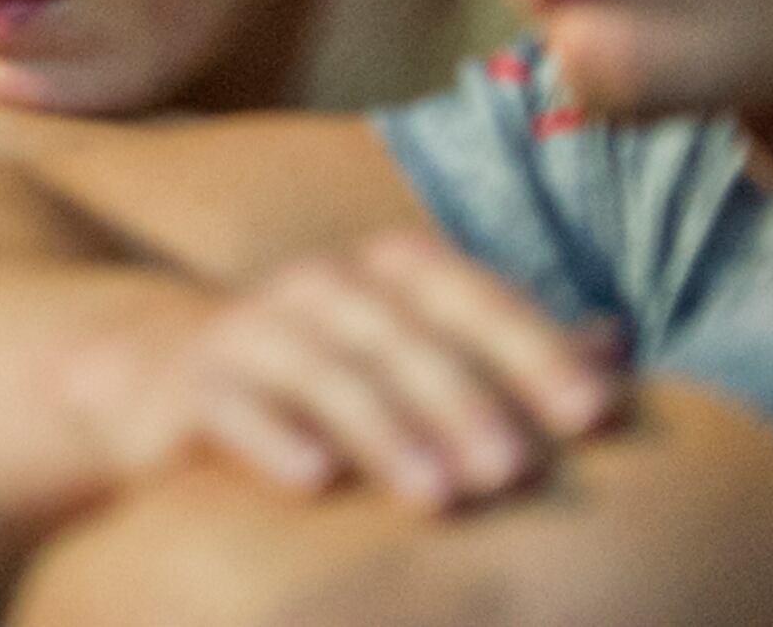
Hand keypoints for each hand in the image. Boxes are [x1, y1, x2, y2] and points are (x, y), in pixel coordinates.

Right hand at [65, 232, 626, 512]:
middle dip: (465, 402)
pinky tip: (315, 482)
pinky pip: (233, 407)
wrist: (154, 372)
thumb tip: (619, 342)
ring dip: (386, 432)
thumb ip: (503, 347)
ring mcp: (251, 332)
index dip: (532, 347)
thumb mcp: (410, 347)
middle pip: (403, 337)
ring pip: (325, 373)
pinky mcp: (192, 385)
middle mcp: (321, 291)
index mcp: (384, 275)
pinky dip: (273, 440)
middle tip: (518, 472)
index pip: (468, 293)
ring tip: (438, 496)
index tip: (595, 415)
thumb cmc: (319, 370)